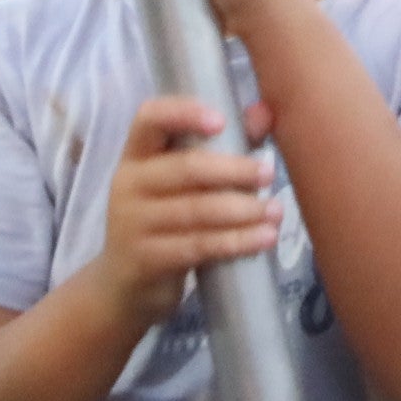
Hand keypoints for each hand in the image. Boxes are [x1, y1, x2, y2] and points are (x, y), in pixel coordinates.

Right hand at [94, 92, 277, 330]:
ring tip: (275, 211)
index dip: (184, 113)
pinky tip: (264, 239)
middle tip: (268, 174)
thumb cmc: (165, 221)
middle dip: (234, 170)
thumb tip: (264, 112)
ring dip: (243, 210)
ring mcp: (132, 224)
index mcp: (136, 155)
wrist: (124, 287)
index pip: (150, 118)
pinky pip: (198, 246)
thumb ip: (224, 145)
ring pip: (197, 211)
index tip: (221, 121)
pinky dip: (236, 242)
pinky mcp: (145, 260)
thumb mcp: (183, 184)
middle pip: (186, 168)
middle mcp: (128, 183)